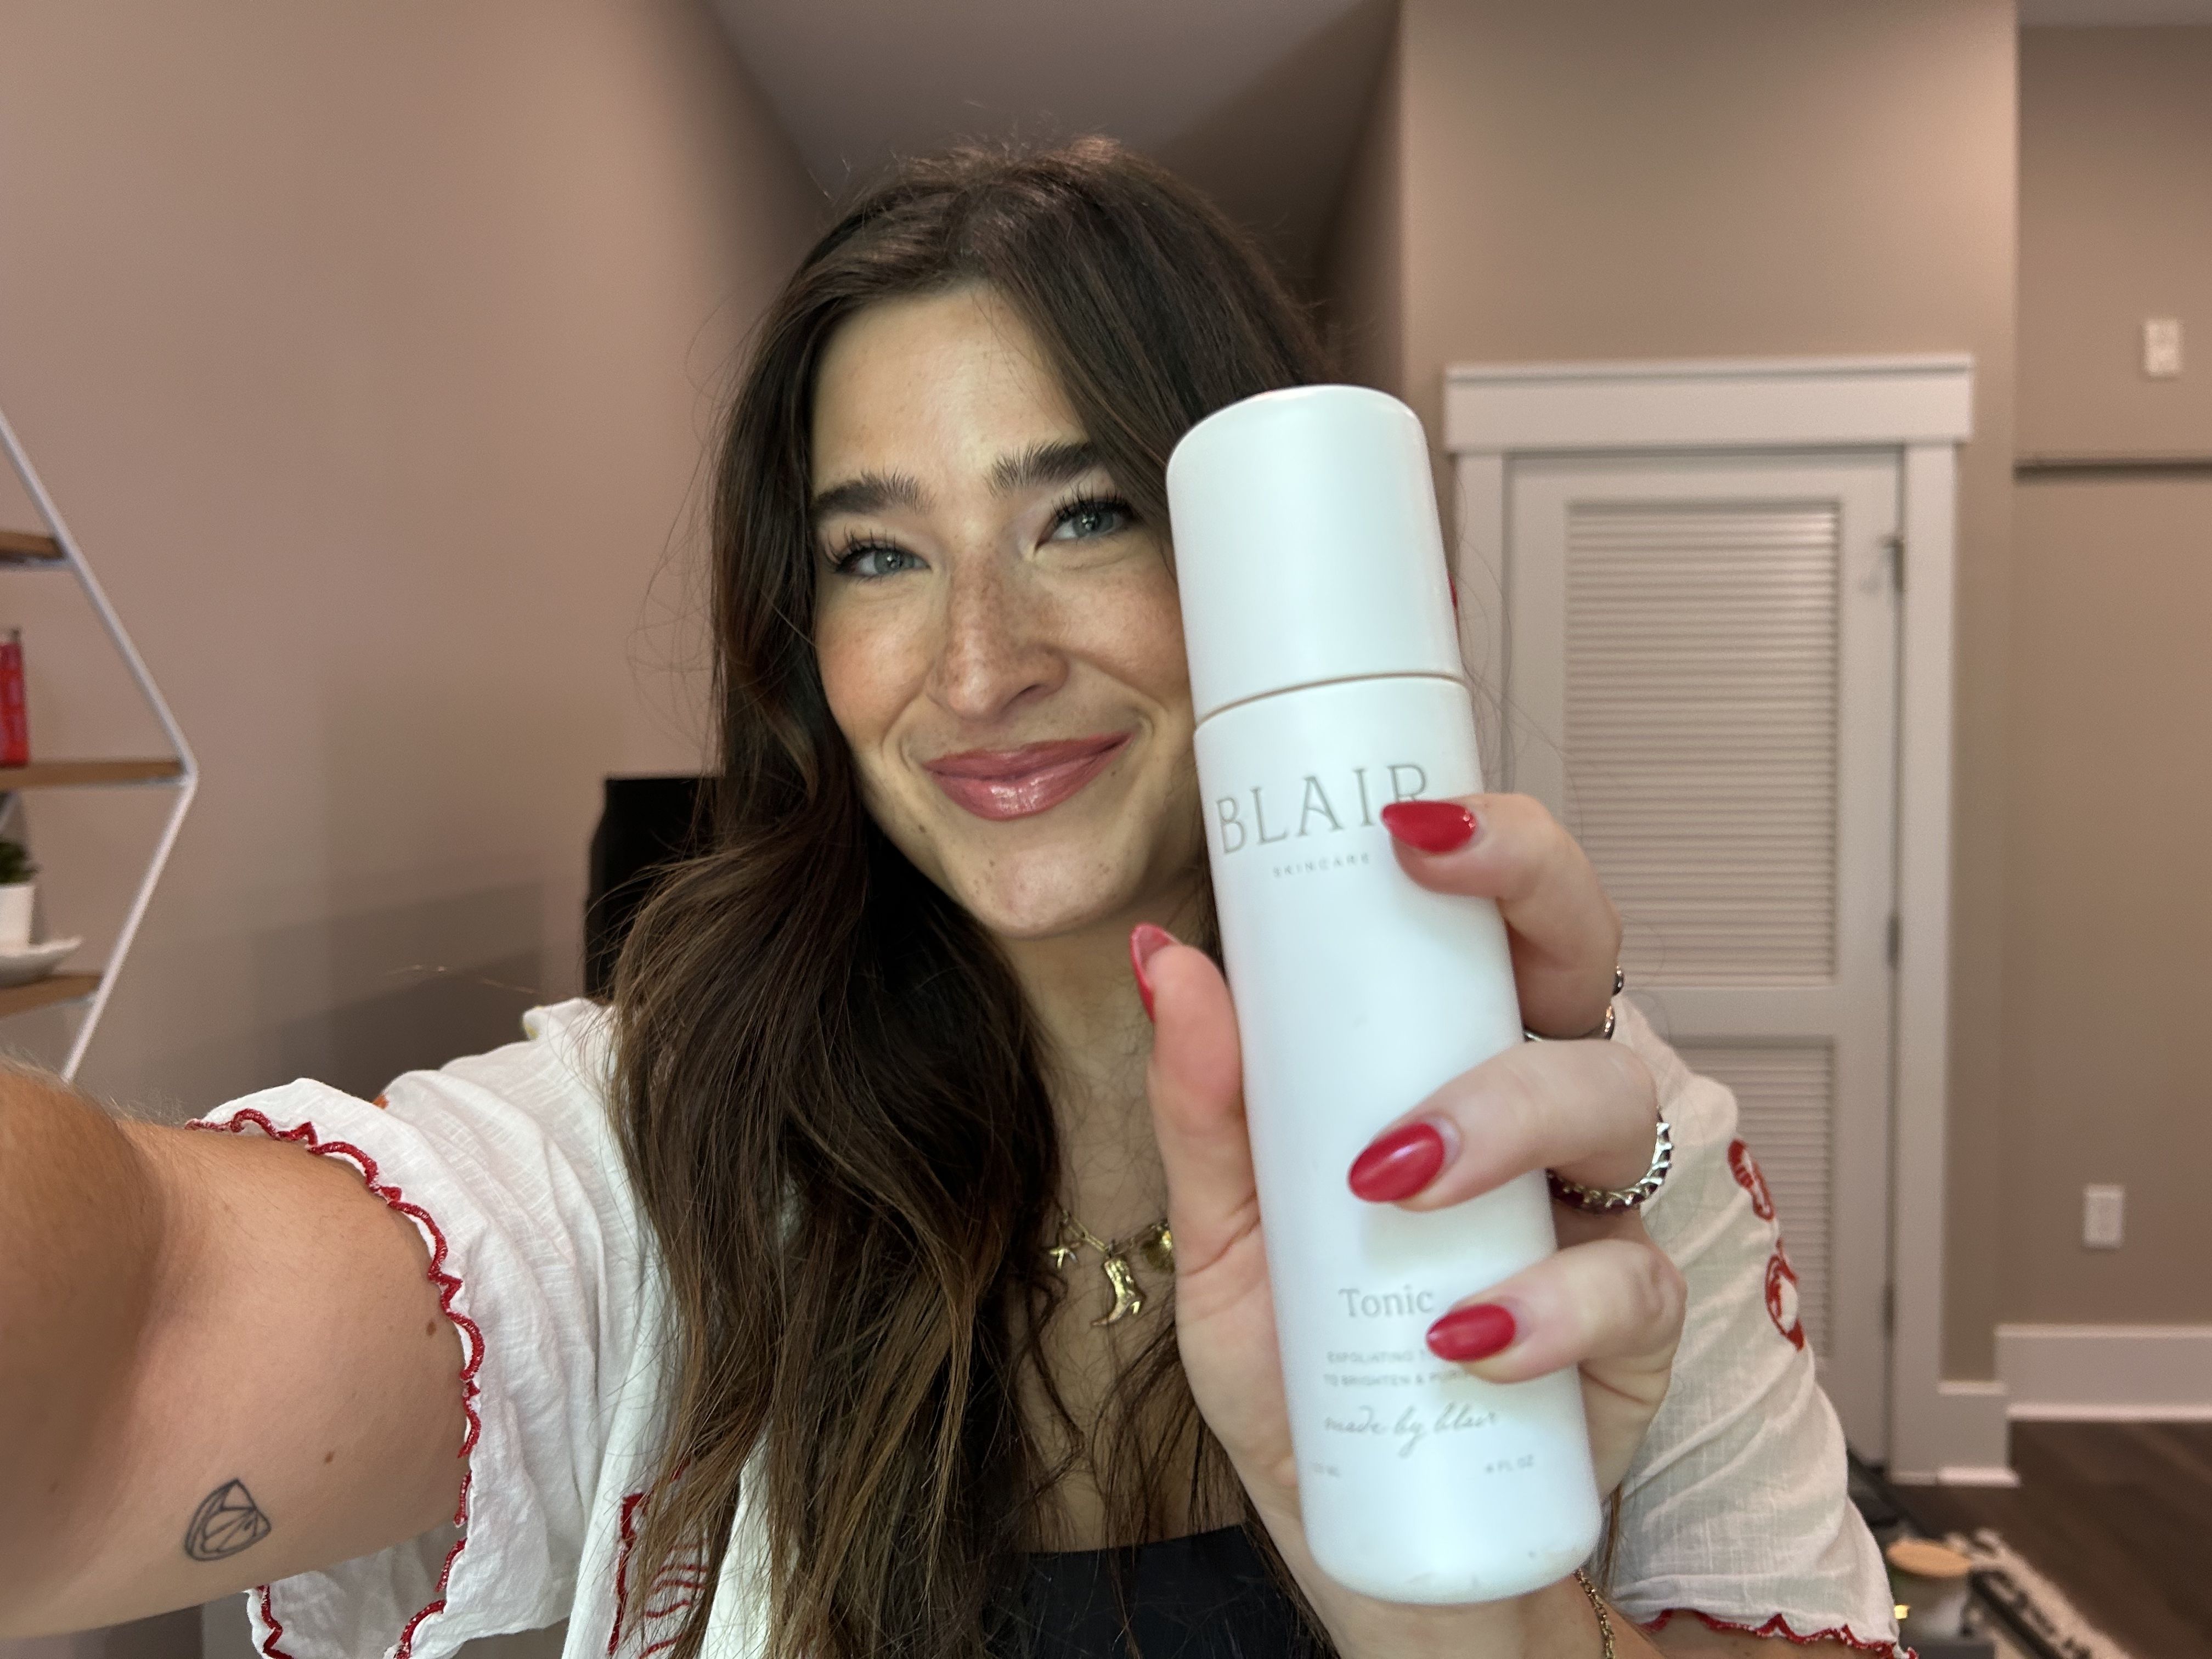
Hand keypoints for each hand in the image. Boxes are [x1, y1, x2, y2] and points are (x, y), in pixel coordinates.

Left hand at [1139, 792, 1683, 1657]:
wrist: (1381, 1543)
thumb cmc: (1314, 1381)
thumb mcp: (1229, 1248)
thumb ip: (1208, 1115)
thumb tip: (1166, 962)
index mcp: (1444, 1067)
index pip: (1484, 925)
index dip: (1479, 844)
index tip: (1403, 816)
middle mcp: (1534, 1115)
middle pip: (1582, 958)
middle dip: (1532, 891)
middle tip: (1436, 879)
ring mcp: (1594, 1212)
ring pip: (1612, 1097)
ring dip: (1504, 1112)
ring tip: (1396, 1178)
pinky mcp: (1637, 1328)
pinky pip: (1632, 1279)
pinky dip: (1547, 1301)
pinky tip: (1465, 1338)